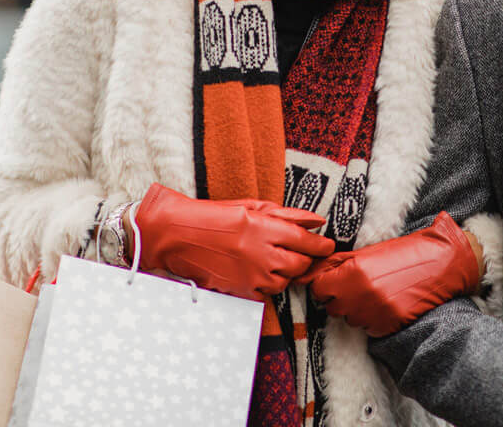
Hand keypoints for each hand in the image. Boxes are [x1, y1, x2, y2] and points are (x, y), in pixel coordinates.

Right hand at [132, 182, 333, 299]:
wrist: (177, 236)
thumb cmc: (213, 217)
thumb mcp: (249, 207)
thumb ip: (286, 215)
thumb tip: (317, 220)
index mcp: (263, 228)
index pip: (305, 240)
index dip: (320, 245)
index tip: (326, 246)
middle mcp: (260, 253)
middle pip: (300, 264)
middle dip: (303, 260)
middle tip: (297, 253)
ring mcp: (251, 275)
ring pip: (285, 281)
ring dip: (283, 272)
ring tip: (268, 259)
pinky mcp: (241, 291)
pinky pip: (267, 294)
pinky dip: (266, 284)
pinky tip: (254, 271)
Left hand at [299, 211, 484, 336]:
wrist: (441, 264)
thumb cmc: (403, 254)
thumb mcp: (366, 252)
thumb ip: (334, 264)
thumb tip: (307, 273)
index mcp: (354, 272)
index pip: (318, 288)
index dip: (324, 284)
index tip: (334, 281)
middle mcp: (362, 295)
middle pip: (331, 306)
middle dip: (339, 297)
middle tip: (356, 286)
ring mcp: (376, 313)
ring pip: (349, 320)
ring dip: (356, 309)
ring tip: (374, 293)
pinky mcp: (389, 326)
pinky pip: (368, 329)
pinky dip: (372, 320)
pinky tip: (385, 303)